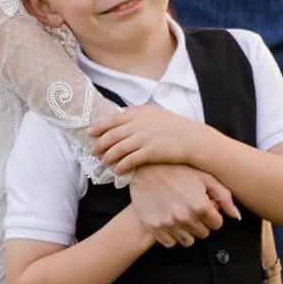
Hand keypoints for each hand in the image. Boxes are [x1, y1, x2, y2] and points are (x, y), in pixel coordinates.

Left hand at [91, 104, 205, 174]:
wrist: (193, 139)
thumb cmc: (175, 128)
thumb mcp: (156, 114)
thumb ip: (138, 115)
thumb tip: (121, 115)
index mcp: (140, 113)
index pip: (113, 119)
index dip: (99, 126)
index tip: (89, 132)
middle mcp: (139, 124)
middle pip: (112, 135)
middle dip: (99, 144)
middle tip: (93, 151)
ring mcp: (144, 138)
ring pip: (117, 148)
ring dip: (107, 157)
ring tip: (103, 162)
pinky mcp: (150, 152)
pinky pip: (129, 160)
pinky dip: (120, 166)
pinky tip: (117, 170)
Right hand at [128, 163, 239, 248]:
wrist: (145, 169)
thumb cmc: (178, 170)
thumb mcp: (204, 177)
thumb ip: (224, 196)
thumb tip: (235, 216)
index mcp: (200, 205)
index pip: (217, 224)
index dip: (212, 215)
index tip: (204, 207)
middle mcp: (184, 217)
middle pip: (203, 234)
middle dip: (200, 223)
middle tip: (191, 208)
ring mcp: (168, 224)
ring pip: (188, 241)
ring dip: (187, 231)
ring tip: (180, 214)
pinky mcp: (154, 228)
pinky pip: (170, 243)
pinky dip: (171, 235)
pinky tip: (169, 219)